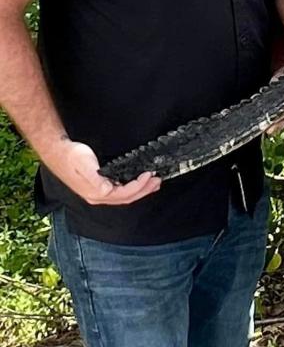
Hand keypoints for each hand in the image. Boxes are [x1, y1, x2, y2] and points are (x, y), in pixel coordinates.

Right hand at [46, 139, 160, 203]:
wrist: (58, 151)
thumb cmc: (71, 156)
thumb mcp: (84, 164)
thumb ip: (95, 178)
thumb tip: (107, 189)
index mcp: (96, 193)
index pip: (124, 194)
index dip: (139, 186)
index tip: (149, 176)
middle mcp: (98, 196)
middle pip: (126, 198)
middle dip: (144, 190)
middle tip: (157, 181)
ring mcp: (98, 193)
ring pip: (124, 196)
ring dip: (140, 190)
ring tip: (153, 183)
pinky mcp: (98, 187)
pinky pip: (119, 192)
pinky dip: (131, 188)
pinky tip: (137, 183)